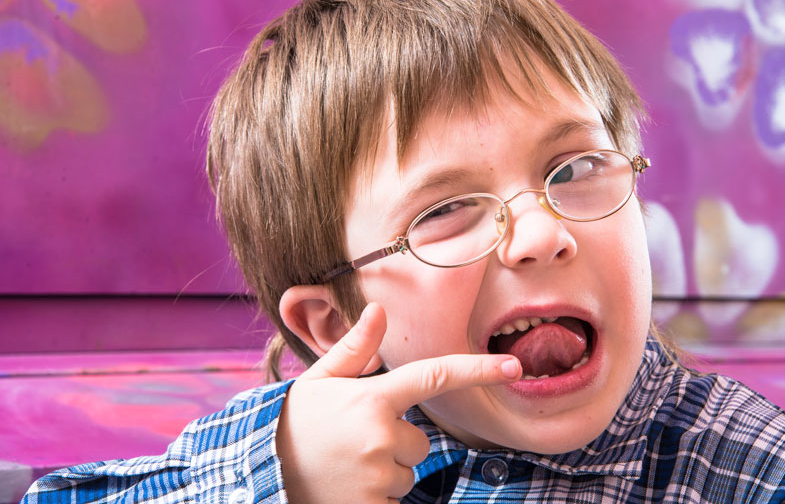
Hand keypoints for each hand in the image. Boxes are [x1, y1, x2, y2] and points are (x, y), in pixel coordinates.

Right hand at [275, 302, 521, 503]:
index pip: (434, 377)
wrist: (260, 473)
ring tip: (346, 466)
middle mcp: (380, 435)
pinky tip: (346, 486)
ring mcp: (377, 475)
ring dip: (386, 471)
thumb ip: (355, 349)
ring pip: (407, 472)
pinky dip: (376, 496)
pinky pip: (394, 500)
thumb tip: (378, 310)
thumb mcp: (319, 380)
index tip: (513, 367)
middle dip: (396, 443)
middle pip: (419, 441)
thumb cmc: (294, 422)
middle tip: (354, 443)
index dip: (479, 371)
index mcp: (372, 397)